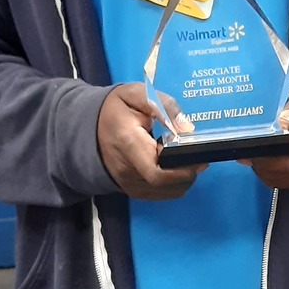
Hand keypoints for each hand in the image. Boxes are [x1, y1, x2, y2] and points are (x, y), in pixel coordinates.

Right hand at [96, 83, 204, 199]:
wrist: (89, 127)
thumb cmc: (116, 109)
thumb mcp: (137, 94)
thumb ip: (163, 106)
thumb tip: (186, 127)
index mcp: (128, 143)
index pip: (158, 172)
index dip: (182, 170)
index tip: (197, 156)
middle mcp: (126, 169)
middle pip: (166, 184)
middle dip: (188, 173)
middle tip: (199, 157)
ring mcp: (127, 183)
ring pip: (166, 192)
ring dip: (183, 180)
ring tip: (189, 160)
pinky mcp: (131, 189)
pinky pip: (160, 194)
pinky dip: (174, 185)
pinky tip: (177, 168)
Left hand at [246, 82, 288, 189]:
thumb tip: (283, 122)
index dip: (267, 157)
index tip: (251, 146)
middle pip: (283, 174)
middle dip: (261, 164)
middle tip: (247, 149)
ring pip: (283, 182)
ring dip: (265, 172)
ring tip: (256, 154)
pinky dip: (274, 176)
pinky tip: (267, 162)